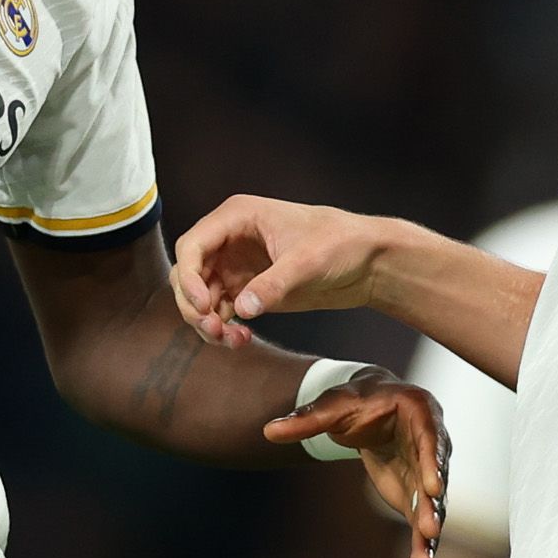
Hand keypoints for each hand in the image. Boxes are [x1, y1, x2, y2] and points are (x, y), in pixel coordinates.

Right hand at [172, 195, 385, 346]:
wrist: (368, 261)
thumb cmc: (341, 243)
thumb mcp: (307, 262)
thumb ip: (273, 284)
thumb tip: (242, 308)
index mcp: (238, 217)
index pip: (193, 245)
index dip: (188, 277)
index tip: (203, 305)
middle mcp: (231, 240)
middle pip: (190, 273)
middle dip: (194, 304)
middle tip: (213, 329)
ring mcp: (238, 265)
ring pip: (202, 296)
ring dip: (208, 321)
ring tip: (231, 340)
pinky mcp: (250, 288)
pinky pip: (222, 310)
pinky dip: (224, 327)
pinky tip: (241, 338)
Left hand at [267, 369, 454, 557]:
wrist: (372, 408)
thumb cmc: (356, 401)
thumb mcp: (331, 406)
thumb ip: (305, 419)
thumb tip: (268, 431)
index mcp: (419, 413)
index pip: (429, 440)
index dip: (432, 464)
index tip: (434, 488)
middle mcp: (433, 446)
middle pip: (435, 480)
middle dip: (432, 507)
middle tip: (429, 531)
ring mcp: (428, 475)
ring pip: (432, 510)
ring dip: (427, 539)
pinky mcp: (417, 498)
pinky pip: (420, 527)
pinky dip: (418, 552)